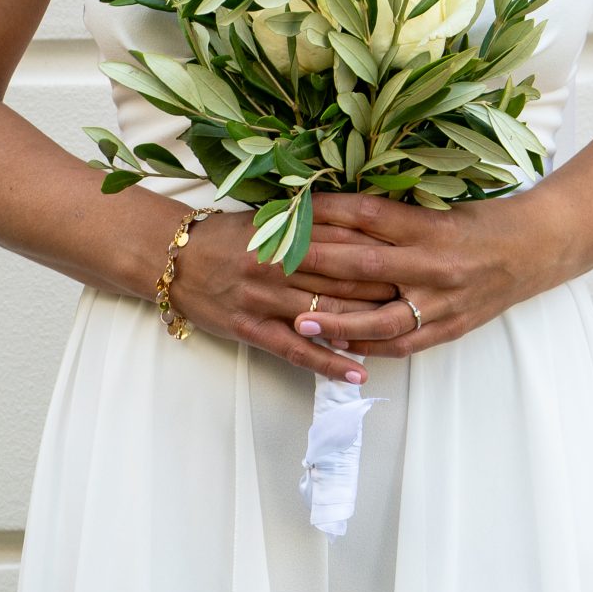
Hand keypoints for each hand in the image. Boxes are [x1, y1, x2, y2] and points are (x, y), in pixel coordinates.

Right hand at [168, 209, 397, 383]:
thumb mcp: (269, 219)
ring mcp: (264, 299)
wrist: (172, 257)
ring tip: (403, 335)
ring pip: (325, 315)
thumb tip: (363, 222)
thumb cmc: (226, 235)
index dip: (382, 251)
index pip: (345, 241)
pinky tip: (357, 372)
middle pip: (343, 279)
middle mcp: (278, 265)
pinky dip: (329, 362)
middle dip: (384, 287)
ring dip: (366, 326)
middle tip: (421, 295)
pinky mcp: (251, 329)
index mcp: (286, 233)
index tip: (413, 257)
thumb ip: (312, 222)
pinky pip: (296, 350)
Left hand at [287, 188, 569, 357]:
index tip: (291, 210)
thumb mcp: (443, 205)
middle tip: (273, 264)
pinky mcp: (451, 326)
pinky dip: (372, 346)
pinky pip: (405, 343)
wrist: (540, 246)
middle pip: (363, 265)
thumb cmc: (487, 219)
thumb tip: (339, 214)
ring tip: (300, 321)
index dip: (326, 212)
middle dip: (315, 264)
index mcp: (431, 225)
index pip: (367, 215)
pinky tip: (343, 346)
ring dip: (337, 321)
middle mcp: (434, 264)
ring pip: (380, 318)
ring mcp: (443, 301)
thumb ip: (397, 215)